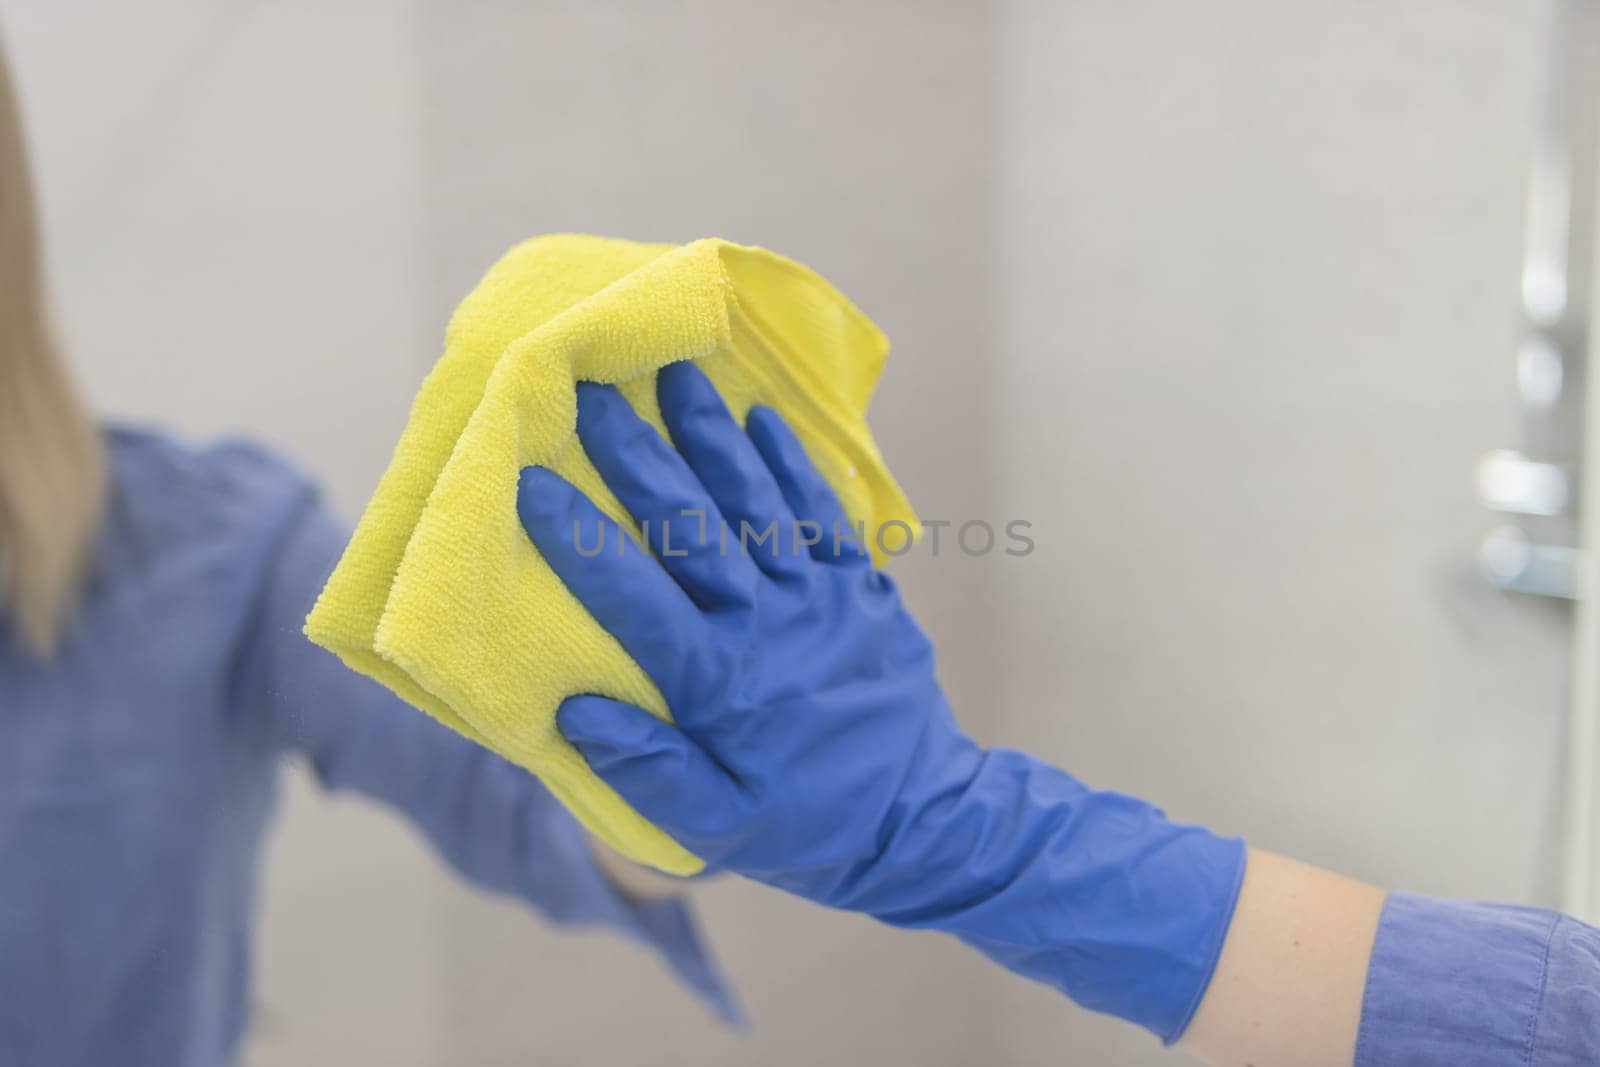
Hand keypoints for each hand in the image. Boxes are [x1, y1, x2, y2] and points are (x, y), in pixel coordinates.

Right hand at [518, 362, 1245, 1040]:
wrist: (920, 818)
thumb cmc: (805, 825)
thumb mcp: (718, 825)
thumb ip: (648, 769)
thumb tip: (574, 709)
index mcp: (719, 681)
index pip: (633, 597)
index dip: (579, 538)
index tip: (530, 479)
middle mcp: (766, 621)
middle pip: (690, 525)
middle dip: (637, 454)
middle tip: (592, 390)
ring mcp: (820, 596)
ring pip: (755, 501)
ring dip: (713, 435)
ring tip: (676, 372)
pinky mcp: (860, 587)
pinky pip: (823, 513)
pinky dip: (792, 464)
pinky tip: (762, 417)